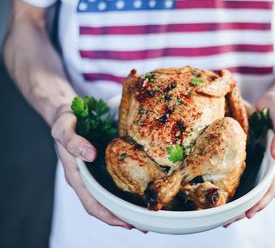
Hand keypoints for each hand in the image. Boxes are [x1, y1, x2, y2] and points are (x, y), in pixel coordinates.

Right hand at [51, 104, 145, 232]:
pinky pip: (117, 181)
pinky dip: (128, 190)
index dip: (109, 216)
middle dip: (124, 217)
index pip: (92, 204)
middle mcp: (87, 178)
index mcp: (76, 175)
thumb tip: (89, 155)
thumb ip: (73, 141)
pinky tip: (143, 190)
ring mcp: (96, 173)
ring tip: (147, 213)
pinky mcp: (105, 165)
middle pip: (105, 205)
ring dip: (128, 206)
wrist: (67, 112)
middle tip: (146, 224)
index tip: (127, 223)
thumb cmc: (65, 121)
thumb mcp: (64, 127)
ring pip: (112, 196)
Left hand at [224, 92, 274, 226]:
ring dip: (239, 200)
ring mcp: (262, 162)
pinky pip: (245, 174)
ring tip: (222, 213)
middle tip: (227, 221)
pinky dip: (235, 185)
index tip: (248, 213)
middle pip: (261, 192)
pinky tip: (222, 191)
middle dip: (246, 207)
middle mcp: (273, 165)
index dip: (261, 202)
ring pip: (252, 186)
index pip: (273, 187)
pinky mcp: (253, 156)